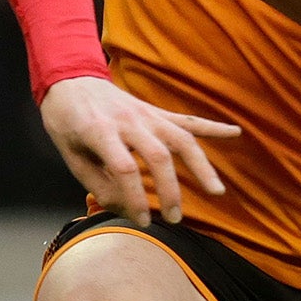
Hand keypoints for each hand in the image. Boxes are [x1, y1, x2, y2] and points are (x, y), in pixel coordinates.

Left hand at [39, 76, 238, 225]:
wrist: (69, 79)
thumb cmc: (65, 121)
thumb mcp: (69, 154)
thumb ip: (96, 183)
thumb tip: (125, 208)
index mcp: (100, 131)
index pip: (124, 169)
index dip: (135, 198)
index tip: (142, 220)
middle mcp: (128, 120)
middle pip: (158, 156)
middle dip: (170, 190)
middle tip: (175, 218)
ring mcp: (146, 114)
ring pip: (181, 138)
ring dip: (201, 165)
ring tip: (216, 190)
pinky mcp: (156, 111)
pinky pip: (187, 120)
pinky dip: (212, 127)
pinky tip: (235, 132)